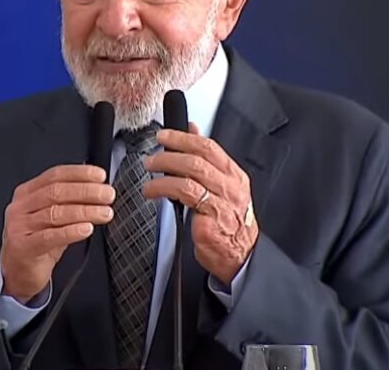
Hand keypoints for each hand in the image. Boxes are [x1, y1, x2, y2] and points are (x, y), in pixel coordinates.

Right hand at [0, 165, 114, 303]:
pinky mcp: (23, 247)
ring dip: (85, 211)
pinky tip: (87, 229)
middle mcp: (20, 206)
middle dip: (86, 191)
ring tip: (105, 213)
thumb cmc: (38, 242)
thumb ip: (69, 202)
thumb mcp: (52, 218)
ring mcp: (19, 226)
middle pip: (56, 192)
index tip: (101, 176)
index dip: (80, 174)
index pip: (55, 175)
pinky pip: (50, 236)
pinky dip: (71, 231)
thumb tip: (98, 189)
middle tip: (108, 195)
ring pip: (55, 213)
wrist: (17, 272)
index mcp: (27, 193)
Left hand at [143, 124, 257, 284]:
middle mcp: (230, 187)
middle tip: (153, 154)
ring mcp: (221, 202)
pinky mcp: (209, 219)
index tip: (166, 135)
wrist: (239, 257)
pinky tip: (152, 191)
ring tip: (150, 169)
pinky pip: (184, 194)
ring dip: (165, 167)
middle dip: (171, 150)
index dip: (184, 138)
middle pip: (199, 157)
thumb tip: (194, 132)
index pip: (210, 147)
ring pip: (191, 172)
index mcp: (235, 176)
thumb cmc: (229, 224)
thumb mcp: (222, 189)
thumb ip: (208, 162)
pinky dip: (163, 187)